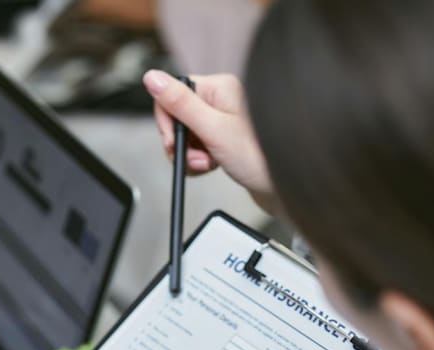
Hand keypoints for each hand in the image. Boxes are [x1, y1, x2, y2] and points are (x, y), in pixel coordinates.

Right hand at [143, 69, 274, 209]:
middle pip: (178, 116)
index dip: (168, 121)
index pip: (174, 93)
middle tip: (196, 158)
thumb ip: (181, 104)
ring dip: (190, 155)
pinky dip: (198, 160)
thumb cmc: (257, 158)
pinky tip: (211, 167)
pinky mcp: (223, 139)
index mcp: (219, 88)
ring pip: (186, 135)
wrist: (280, 187)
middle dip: (180, 143)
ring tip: (208, 164)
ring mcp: (222, 120)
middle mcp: (221, 100)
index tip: (173, 143)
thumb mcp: (212, 130)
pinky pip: (197, 147)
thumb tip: (152, 77)